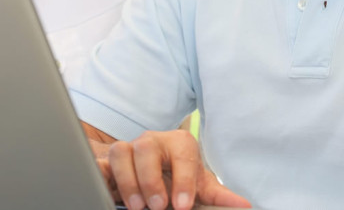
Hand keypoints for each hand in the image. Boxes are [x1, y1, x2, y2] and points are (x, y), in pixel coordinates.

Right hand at [98, 130, 249, 209]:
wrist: (153, 171)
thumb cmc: (178, 178)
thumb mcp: (199, 187)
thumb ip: (218, 196)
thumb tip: (244, 206)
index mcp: (179, 144)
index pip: (183, 155)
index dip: (183, 180)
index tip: (182, 205)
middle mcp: (152, 141)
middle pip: (147, 148)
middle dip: (151, 179)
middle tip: (157, 206)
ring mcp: (128, 148)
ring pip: (121, 151)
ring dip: (127, 180)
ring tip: (137, 206)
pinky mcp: (108, 160)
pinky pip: (99, 161)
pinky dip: (100, 173)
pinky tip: (108, 190)